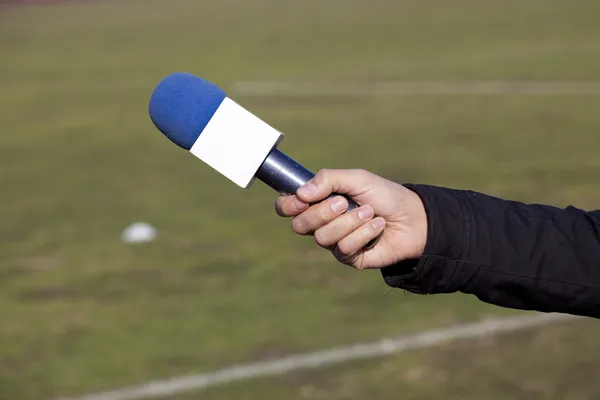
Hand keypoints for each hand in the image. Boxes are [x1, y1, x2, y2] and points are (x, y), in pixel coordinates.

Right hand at [275, 169, 427, 269]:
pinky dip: (363, 234)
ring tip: (370, 212)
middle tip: (344, 202)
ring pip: (322, 238)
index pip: (287, 207)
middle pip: (300, 225)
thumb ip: (328, 180)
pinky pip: (343, 249)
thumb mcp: (357, 179)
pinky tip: (377, 226)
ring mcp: (334, 241)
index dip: (287, 205)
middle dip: (322, 212)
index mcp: (318, 201)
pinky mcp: (349, 257)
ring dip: (349, 222)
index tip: (301, 200)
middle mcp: (321, 223)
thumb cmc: (384, 195)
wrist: (413, 217)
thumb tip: (302, 193)